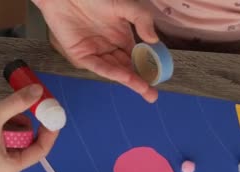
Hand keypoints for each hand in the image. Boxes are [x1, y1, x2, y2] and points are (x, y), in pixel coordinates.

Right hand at [0, 85, 57, 171]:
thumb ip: (19, 103)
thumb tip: (38, 91)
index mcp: (9, 167)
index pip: (41, 150)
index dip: (50, 130)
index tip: (54, 111)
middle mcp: (5, 167)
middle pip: (30, 142)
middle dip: (31, 122)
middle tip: (33, 101)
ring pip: (17, 136)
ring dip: (15, 120)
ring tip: (2, 110)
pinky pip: (5, 135)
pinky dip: (5, 122)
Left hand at [34, 0, 159, 101]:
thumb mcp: (125, 6)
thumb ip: (142, 20)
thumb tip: (154, 40)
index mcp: (121, 38)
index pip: (136, 57)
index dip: (146, 68)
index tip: (158, 78)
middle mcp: (109, 48)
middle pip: (127, 68)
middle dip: (140, 82)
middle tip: (152, 95)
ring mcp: (96, 53)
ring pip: (115, 70)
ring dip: (129, 80)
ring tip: (143, 89)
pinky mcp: (81, 56)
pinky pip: (99, 66)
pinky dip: (112, 72)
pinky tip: (125, 78)